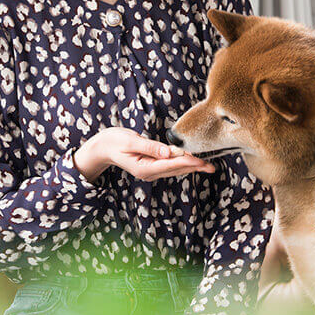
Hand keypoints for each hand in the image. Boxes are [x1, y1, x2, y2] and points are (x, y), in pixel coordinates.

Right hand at [73, 127, 214, 181]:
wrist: (102, 148)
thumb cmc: (114, 141)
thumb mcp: (130, 141)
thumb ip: (149, 146)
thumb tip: (167, 152)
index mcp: (144, 168)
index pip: (171, 164)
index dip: (188, 161)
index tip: (201, 160)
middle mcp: (149, 173)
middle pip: (176, 169)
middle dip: (194, 167)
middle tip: (212, 166)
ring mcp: (150, 171)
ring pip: (174, 169)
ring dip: (190, 166)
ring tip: (206, 165)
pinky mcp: (151, 166)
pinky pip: (169, 166)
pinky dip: (181, 163)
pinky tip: (190, 161)